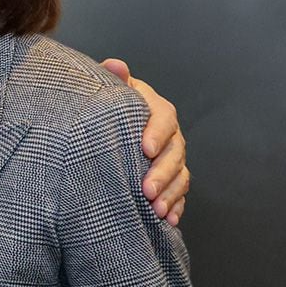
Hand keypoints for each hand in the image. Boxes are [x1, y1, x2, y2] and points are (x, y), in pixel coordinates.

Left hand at [102, 58, 187, 225]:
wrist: (105, 128)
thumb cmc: (107, 110)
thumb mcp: (108, 93)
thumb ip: (114, 81)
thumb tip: (115, 65)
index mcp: (155, 109)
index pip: (164, 117)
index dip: (157, 132)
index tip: (145, 148)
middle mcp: (168, 135)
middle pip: (175, 153)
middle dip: (162, 173)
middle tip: (146, 190)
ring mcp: (171, 158)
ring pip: (180, 176)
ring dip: (170, 194)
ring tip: (157, 211)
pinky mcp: (170, 179)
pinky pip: (179, 194)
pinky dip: (176, 207)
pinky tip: (169, 221)